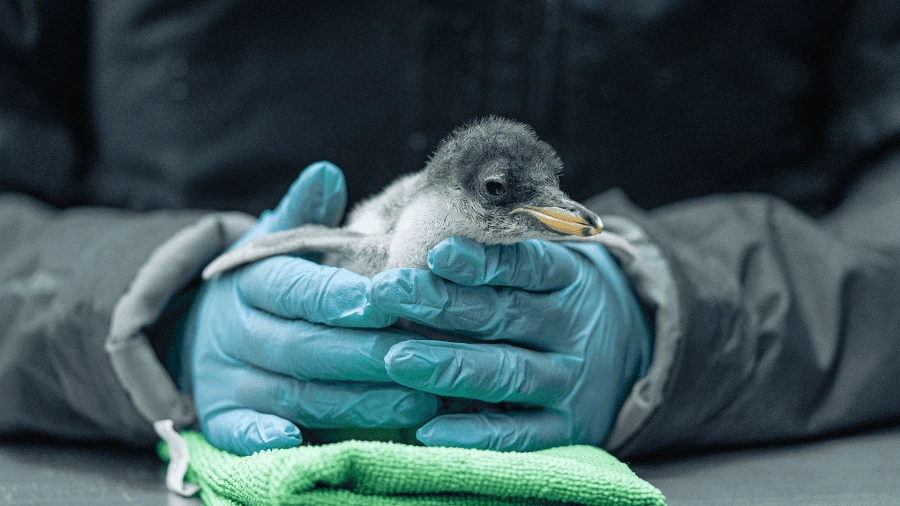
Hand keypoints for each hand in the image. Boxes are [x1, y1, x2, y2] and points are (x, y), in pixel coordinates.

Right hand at [181, 162, 437, 454]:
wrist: (206, 329)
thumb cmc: (270, 284)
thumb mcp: (279, 243)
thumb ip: (304, 214)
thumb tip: (326, 171)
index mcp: (254, 281)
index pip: (296, 288)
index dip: (336, 297)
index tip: (382, 302)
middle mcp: (238, 329)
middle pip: (302, 345)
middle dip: (363, 353)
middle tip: (421, 356)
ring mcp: (229, 376)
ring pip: (294, 392)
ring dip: (353, 400)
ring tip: (416, 400)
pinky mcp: (224, 416)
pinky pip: (239, 431)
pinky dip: (262, 437)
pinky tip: (296, 441)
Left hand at [370, 237, 651, 451]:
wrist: (632, 349)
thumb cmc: (554, 298)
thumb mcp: (546, 268)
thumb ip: (496, 260)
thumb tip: (417, 249)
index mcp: (568, 278)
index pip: (527, 266)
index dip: (483, 262)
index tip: (437, 252)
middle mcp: (571, 328)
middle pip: (505, 315)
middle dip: (442, 304)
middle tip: (386, 293)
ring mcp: (569, 380)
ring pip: (509, 372)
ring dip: (451, 366)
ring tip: (396, 359)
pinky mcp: (565, 428)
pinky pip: (519, 433)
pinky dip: (476, 433)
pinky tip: (428, 429)